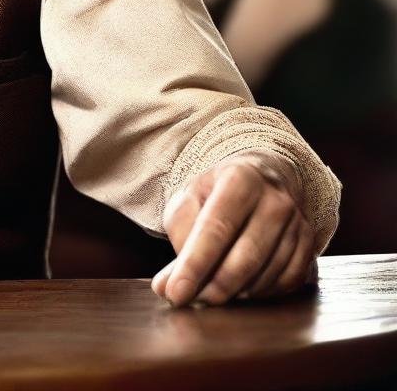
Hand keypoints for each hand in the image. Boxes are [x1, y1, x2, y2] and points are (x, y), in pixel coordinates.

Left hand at [151, 153, 317, 306]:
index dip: (195, 265)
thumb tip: (166, 286)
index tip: (176, 293)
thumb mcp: (190, 199)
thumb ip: (178, 239)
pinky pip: (286, 283)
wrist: (263, 177)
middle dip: (215, 286)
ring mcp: (297, 224)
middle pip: (245, 257)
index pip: (215, 229)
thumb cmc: (217, 193)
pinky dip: (260, 294)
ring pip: (267, 275)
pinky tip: (241, 288)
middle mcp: (274, 200)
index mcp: (239, 179)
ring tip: (212, 292)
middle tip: (192, 300)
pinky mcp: (310, 246)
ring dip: (236, 293)